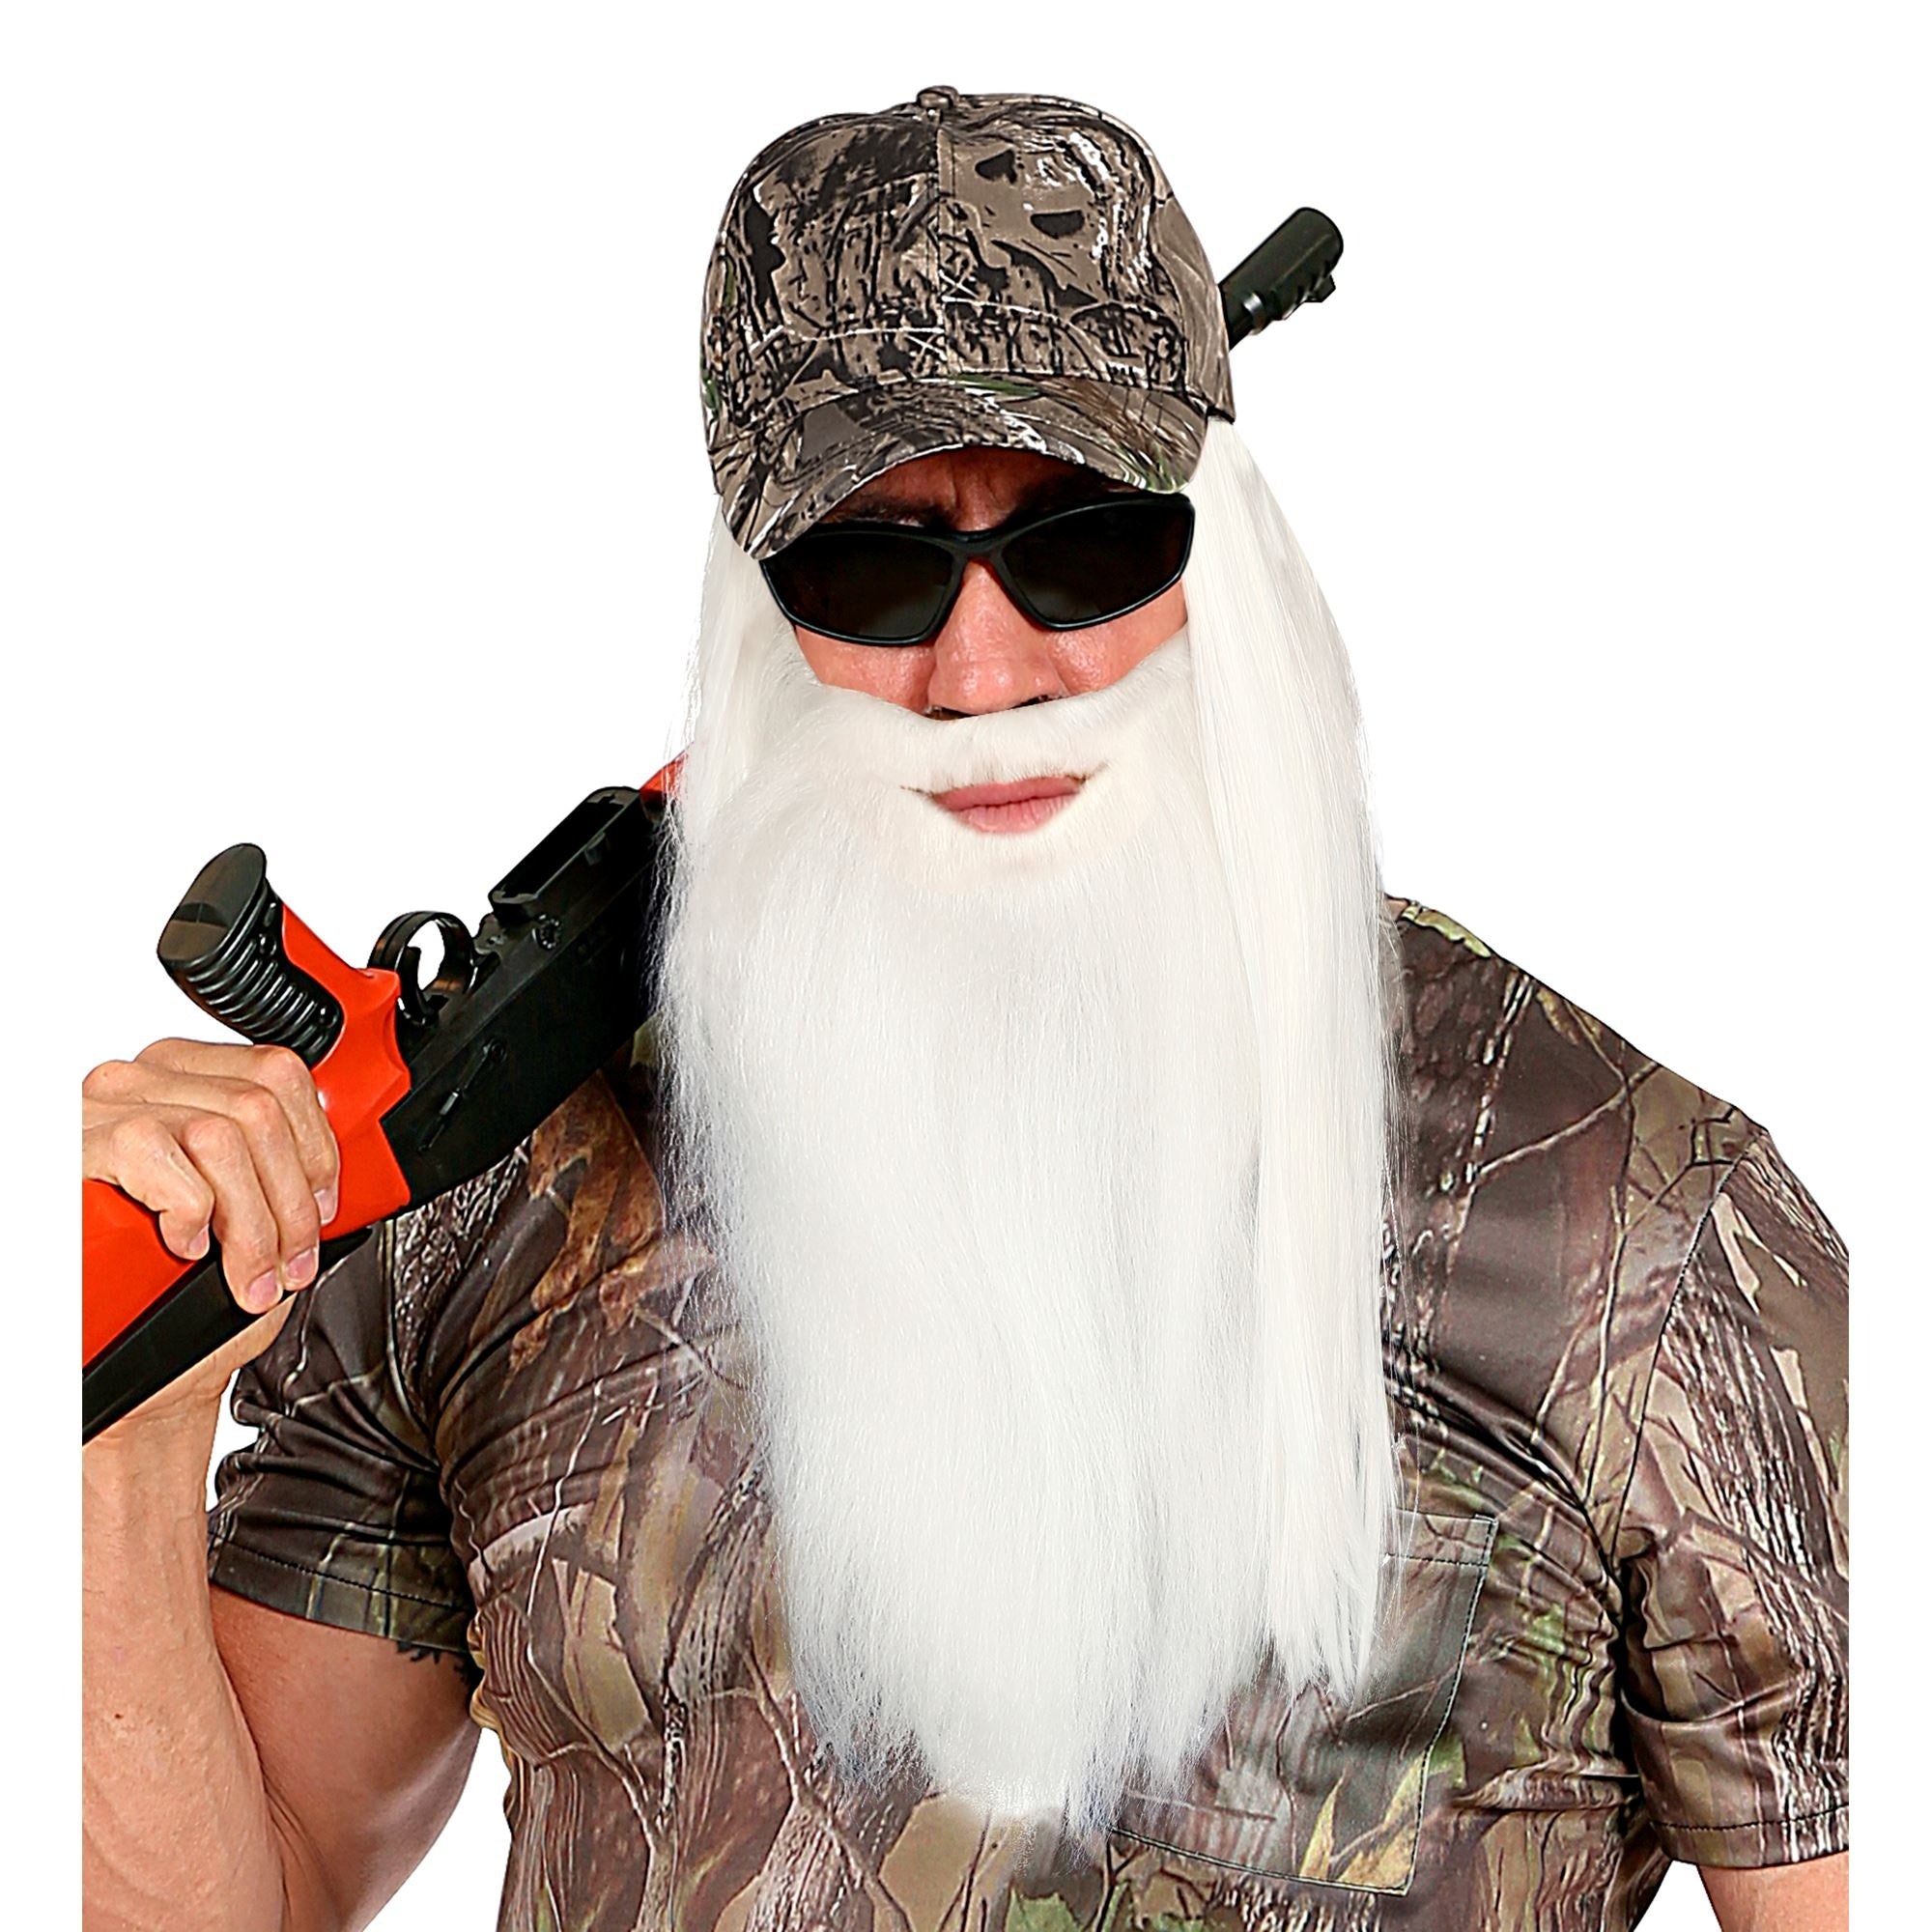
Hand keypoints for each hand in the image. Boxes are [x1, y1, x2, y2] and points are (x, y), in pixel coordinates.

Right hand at [82, 1039, 341, 1425]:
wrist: (103, 1351)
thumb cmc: (166, 1291)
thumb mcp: (232, 1218)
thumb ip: (275, 1178)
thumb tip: (332, 1180)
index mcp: (184, 1079)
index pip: (276, 1074)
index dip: (316, 1145)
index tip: (324, 1206)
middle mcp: (142, 1082)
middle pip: (256, 1108)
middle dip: (290, 1201)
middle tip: (291, 1263)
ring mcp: (102, 1108)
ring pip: (219, 1135)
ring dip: (251, 1221)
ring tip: (250, 1274)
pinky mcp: (75, 1144)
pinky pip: (156, 1153)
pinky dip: (186, 1208)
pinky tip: (181, 1244)